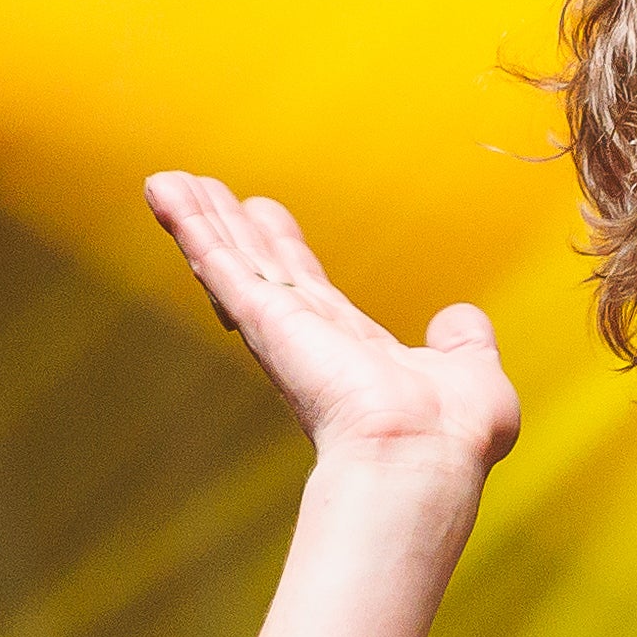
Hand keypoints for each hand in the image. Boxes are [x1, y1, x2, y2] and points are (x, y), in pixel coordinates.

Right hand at [143, 172, 518, 481]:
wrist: (425, 453)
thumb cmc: (453, 436)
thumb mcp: (472, 375)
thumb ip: (464, 344)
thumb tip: (461, 319)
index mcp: (353, 353)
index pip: (308, 289)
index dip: (283, 250)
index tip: (261, 215)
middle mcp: (310, 340)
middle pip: (259, 269)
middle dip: (230, 230)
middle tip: (199, 190)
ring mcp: (282, 329)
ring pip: (231, 261)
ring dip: (198, 219)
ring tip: (165, 182)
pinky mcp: (264, 319)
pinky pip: (219, 262)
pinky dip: (190, 226)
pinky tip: (163, 193)